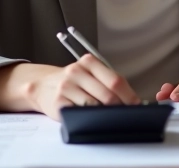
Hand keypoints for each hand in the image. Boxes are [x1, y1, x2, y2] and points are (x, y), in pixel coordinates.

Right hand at [24, 54, 139, 119]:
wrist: (42, 85)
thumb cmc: (72, 81)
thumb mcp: (89, 73)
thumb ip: (107, 82)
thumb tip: (131, 99)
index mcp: (88, 62)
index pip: (115, 80)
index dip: (129, 95)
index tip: (136, 104)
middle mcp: (76, 72)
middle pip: (107, 95)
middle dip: (120, 107)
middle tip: (125, 113)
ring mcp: (66, 87)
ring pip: (95, 106)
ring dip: (105, 114)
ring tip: (108, 115)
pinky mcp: (59, 103)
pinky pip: (81, 114)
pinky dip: (89, 117)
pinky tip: (91, 116)